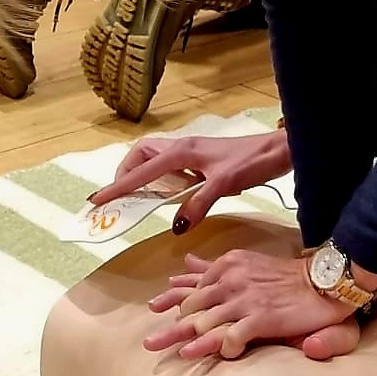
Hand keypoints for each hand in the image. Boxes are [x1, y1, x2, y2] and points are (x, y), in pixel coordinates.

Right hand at [91, 131, 288, 232]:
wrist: (280, 149)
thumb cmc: (253, 161)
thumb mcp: (225, 184)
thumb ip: (198, 203)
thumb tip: (177, 227)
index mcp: (181, 152)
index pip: (140, 171)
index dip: (117, 186)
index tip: (97, 200)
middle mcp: (182, 148)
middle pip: (141, 156)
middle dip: (127, 173)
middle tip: (123, 197)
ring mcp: (192, 153)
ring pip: (155, 160)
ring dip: (144, 176)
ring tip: (141, 200)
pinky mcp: (202, 160)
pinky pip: (172, 169)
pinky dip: (164, 181)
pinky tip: (172, 197)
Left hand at [144, 248, 361, 361]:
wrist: (324, 282)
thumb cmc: (287, 276)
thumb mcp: (246, 263)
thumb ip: (215, 267)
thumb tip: (187, 264)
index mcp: (227, 266)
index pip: (193, 285)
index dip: (172, 299)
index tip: (154, 308)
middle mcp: (231, 280)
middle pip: (191, 307)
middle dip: (172, 327)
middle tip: (151, 343)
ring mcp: (244, 299)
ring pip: (204, 324)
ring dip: (186, 340)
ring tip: (168, 352)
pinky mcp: (259, 318)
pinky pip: (230, 337)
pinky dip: (218, 347)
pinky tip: (205, 354)